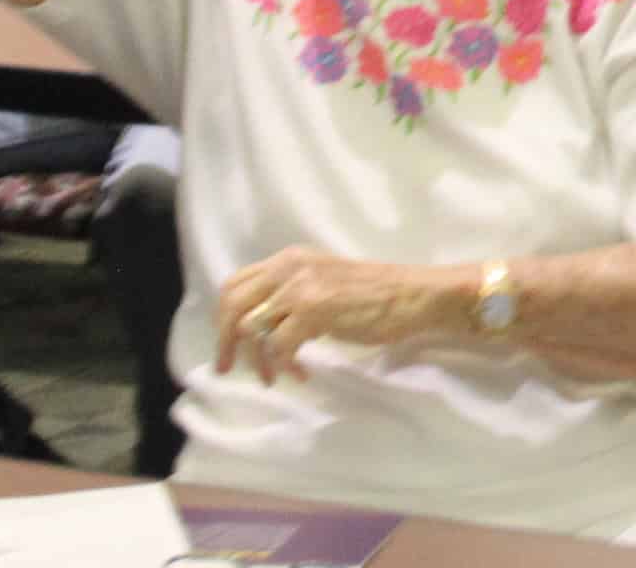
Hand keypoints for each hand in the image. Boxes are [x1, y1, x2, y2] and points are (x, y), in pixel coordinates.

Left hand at [215, 247, 458, 387]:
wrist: (412, 295)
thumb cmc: (373, 295)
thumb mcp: (322, 283)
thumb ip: (291, 294)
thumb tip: (258, 327)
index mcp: (289, 259)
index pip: (235, 285)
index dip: (223, 319)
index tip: (227, 348)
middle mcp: (289, 267)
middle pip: (233, 306)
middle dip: (226, 343)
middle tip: (231, 369)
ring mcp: (301, 287)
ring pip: (251, 329)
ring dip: (259, 360)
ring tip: (275, 377)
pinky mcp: (315, 309)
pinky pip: (278, 346)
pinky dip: (283, 366)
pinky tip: (301, 374)